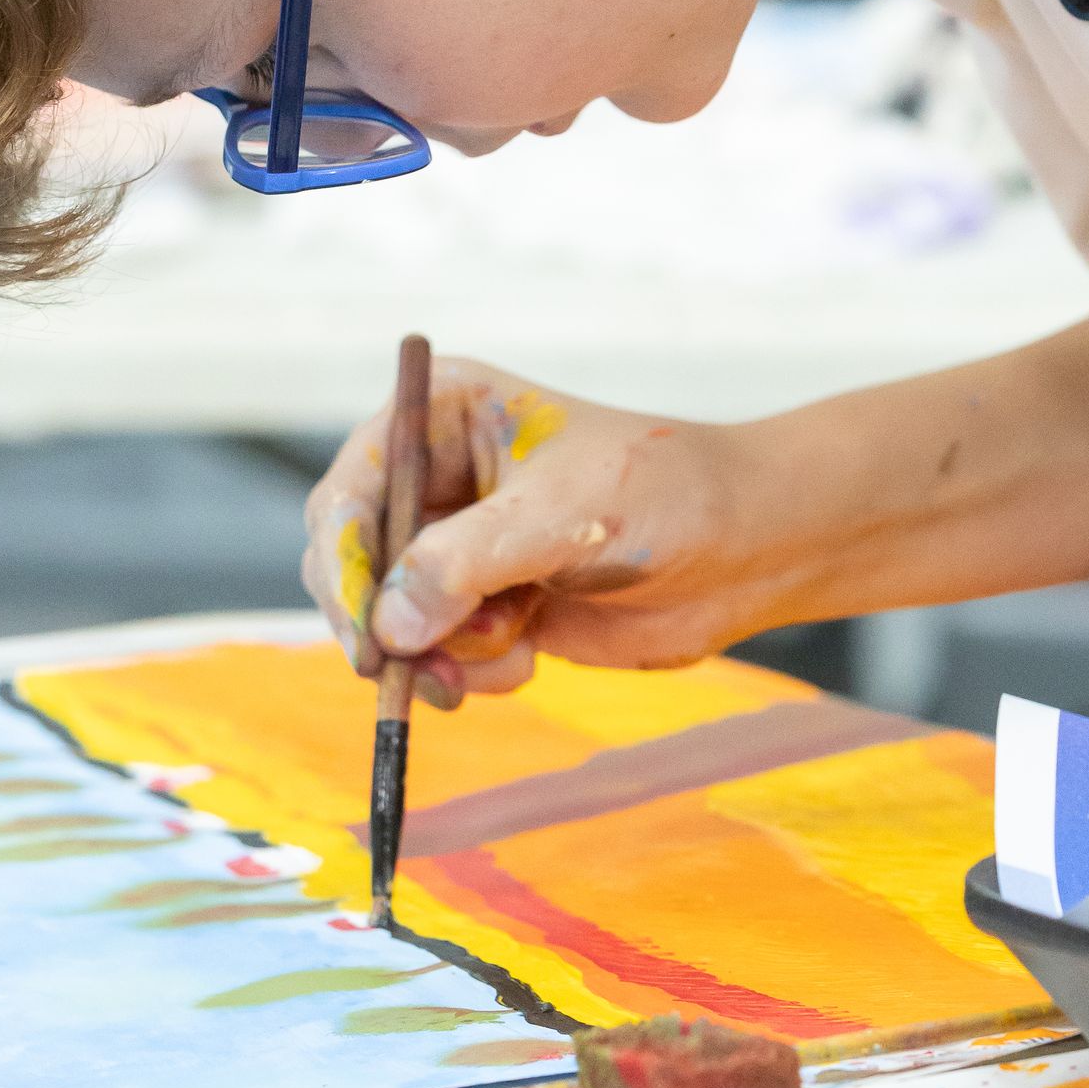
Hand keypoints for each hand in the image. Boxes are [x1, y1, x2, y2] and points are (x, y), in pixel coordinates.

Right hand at [303, 358, 747, 705]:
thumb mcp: (559, 517)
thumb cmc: (662, 494)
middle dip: (385, 621)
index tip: (362, 628)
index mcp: (440, 415)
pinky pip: (438, 654)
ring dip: (442, 651)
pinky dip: (472, 669)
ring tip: (512, 647)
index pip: (351, 491)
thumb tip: (386, 626)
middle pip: (353, 562)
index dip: (343, 561)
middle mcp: (438, 477)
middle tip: (404, 672)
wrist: (745, 547)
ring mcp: (461, 546)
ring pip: (393, 620)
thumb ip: (465, 566)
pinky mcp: (487, 604)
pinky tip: (529, 656)